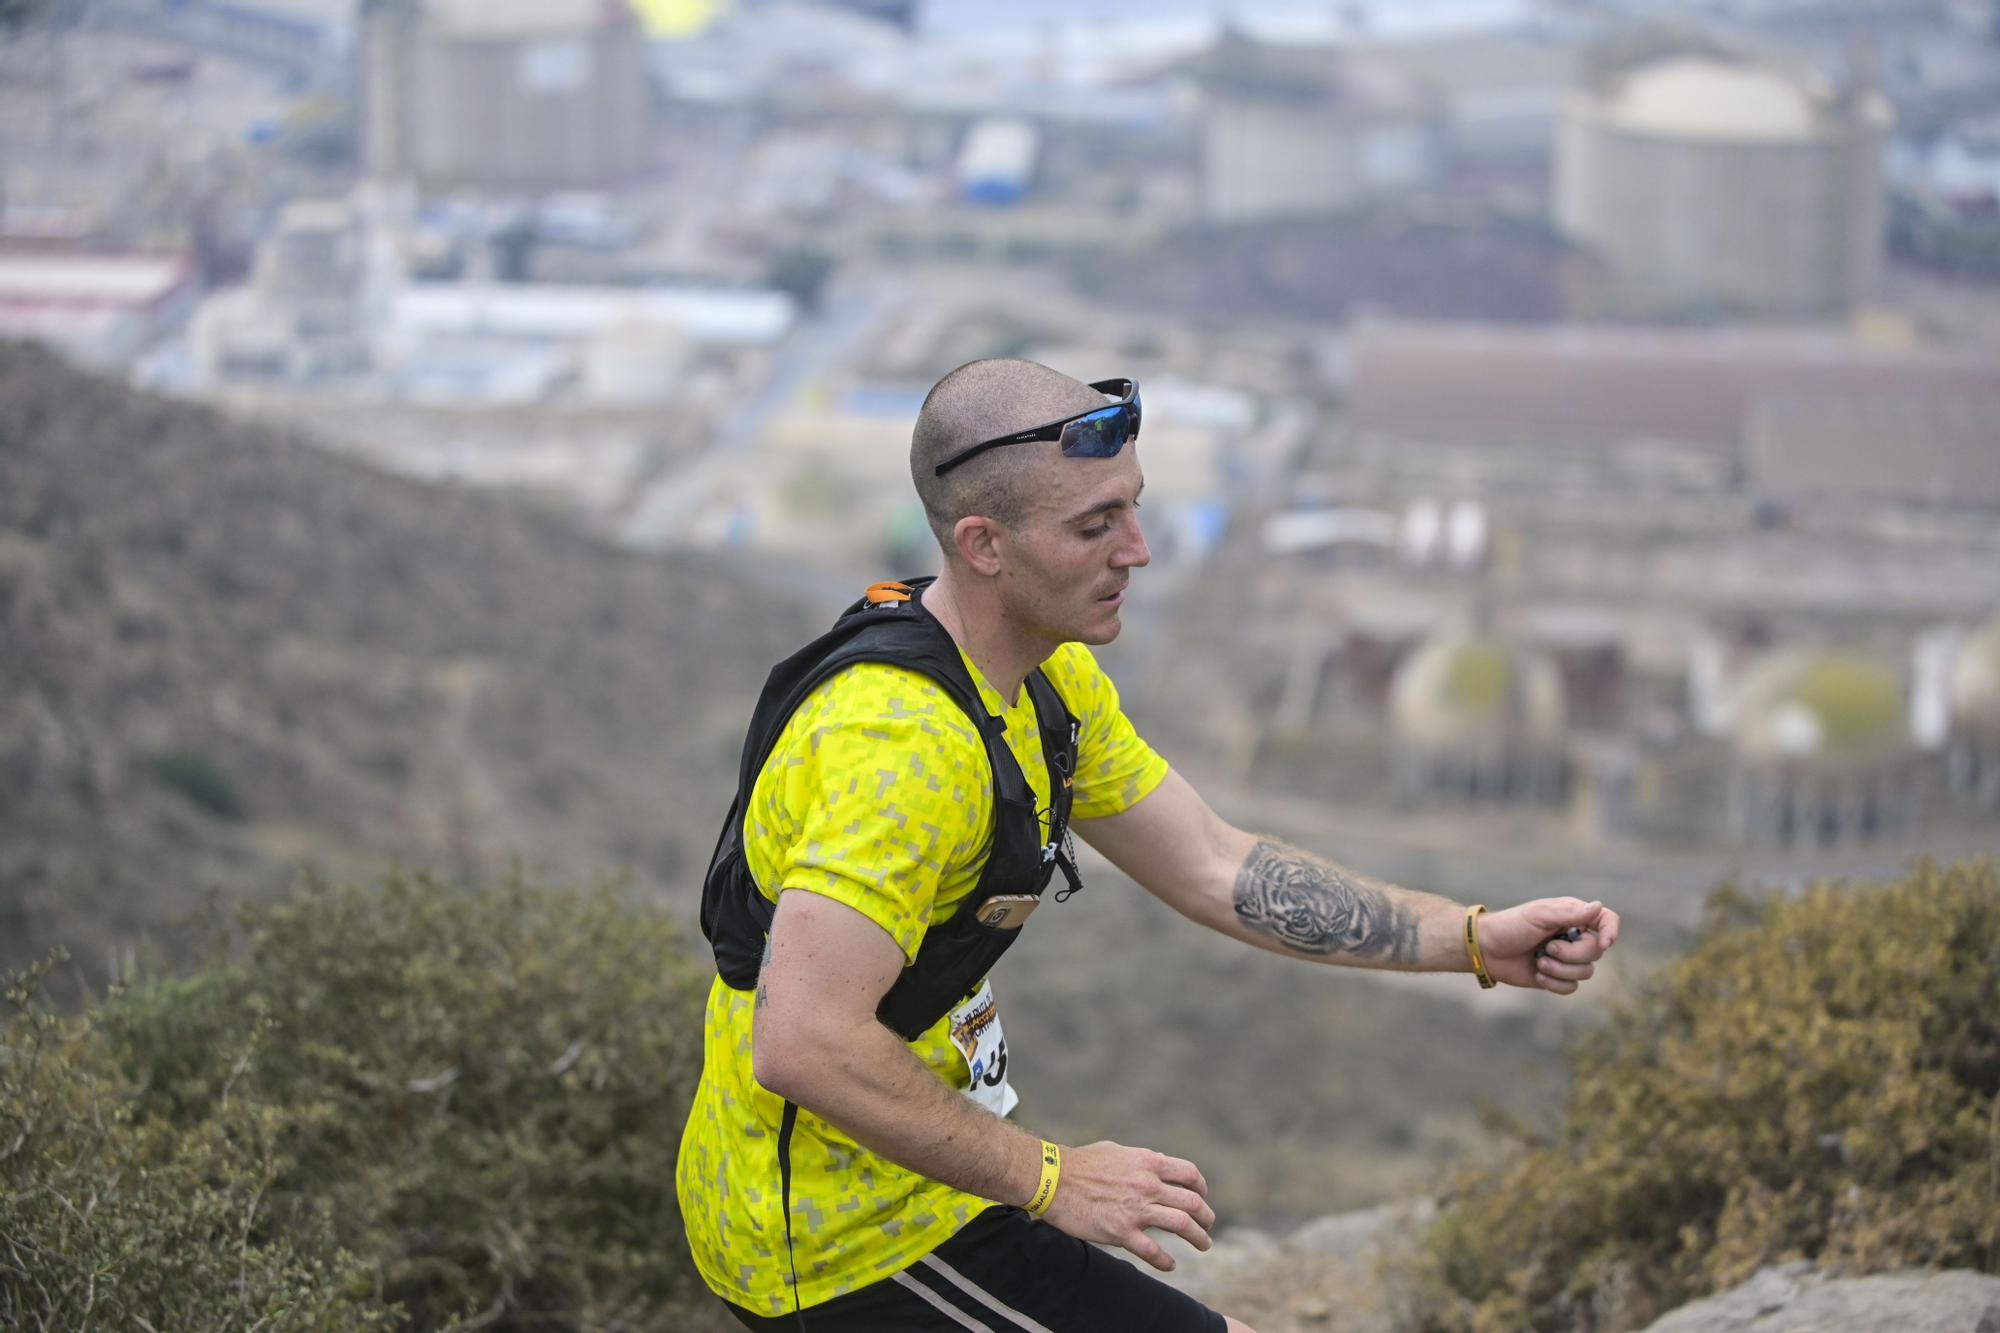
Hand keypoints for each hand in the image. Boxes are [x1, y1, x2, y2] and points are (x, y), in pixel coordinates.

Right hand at [1038, 1140, 1215, 1271]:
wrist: (1052, 1179)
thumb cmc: (1080, 1163)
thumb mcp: (1116, 1151)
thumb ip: (1141, 1160)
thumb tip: (1158, 1163)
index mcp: (1147, 1162)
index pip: (1189, 1174)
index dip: (1201, 1187)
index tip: (1201, 1196)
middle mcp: (1147, 1185)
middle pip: (1192, 1202)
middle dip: (1206, 1217)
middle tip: (1208, 1226)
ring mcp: (1136, 1210)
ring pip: (1182, 1225)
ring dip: (1199, 1237)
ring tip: (1204, 1244)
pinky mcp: (1121, 1233)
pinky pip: (1153, 1252)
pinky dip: (1166, 1261)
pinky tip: (1170, 1265)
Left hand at [1477, 898, 1619, 994]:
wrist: (1486, 949)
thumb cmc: (1511, 926)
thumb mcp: (1539, 915)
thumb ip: (1570, 914)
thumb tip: (1598, 906)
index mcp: (1572, 916)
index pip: (1606, 920)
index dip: (1611, 932)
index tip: (1604, 943)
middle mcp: (1574, 936)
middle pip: (1596, 952)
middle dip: (1572, 954)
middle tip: (1547, 947)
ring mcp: (1566, 958)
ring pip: (1586, 972)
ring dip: (1560, 969)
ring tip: (1539, 960)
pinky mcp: (1557, 977)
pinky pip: (1572, 987)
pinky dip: (1554, 983)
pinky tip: (1537, 973)